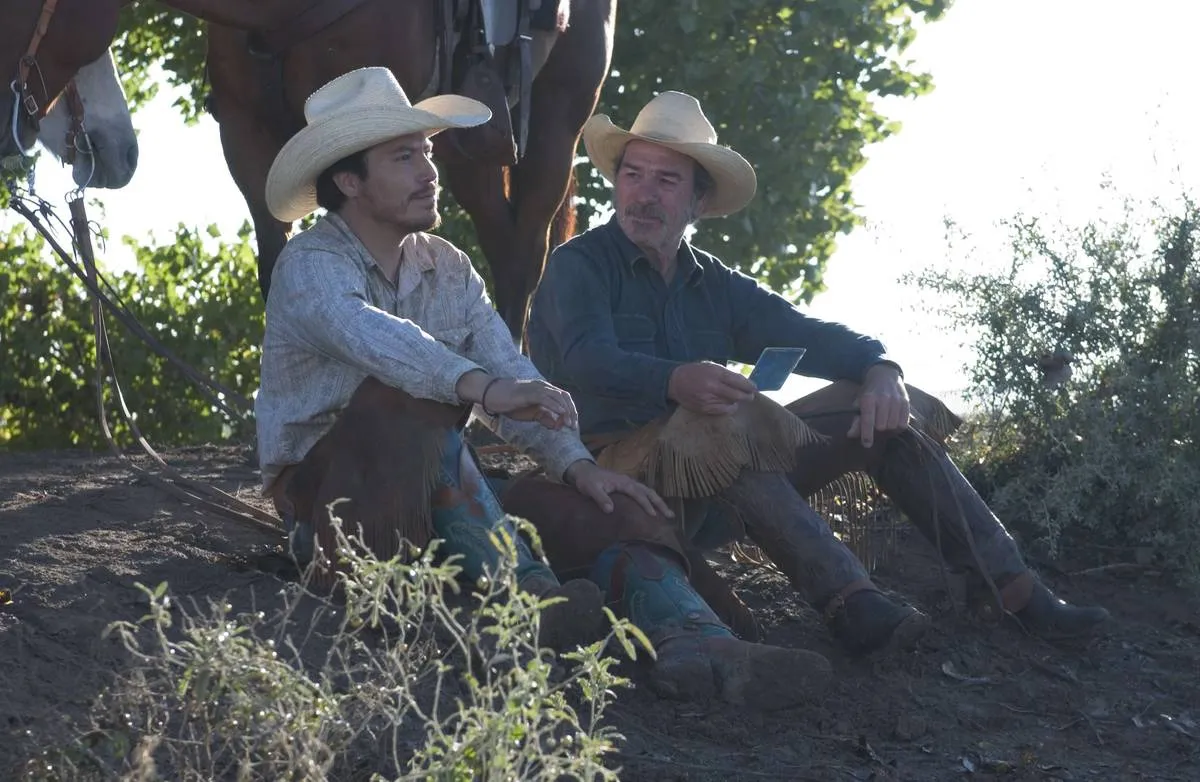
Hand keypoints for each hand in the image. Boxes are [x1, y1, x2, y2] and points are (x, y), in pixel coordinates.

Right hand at [457, 371, 578, 430]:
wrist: (493, 395)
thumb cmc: (510, 403)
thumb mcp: (530, 414)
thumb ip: (544, 418)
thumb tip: (556, 425)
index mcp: (544, 390)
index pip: (563, 398)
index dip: (571, 411)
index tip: (572, 424)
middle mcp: (543, 386)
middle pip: (564, 397)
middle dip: (572, 412)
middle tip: (573, 426)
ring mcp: (536, 388)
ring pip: (558, 397)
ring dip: (565, 411)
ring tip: (568, 424)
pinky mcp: (529, 393)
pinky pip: (546, 399)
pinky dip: (555, 406)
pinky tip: (560, 415)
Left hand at [564, 459, 674, 517]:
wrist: (583, 471)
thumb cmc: (587, 481)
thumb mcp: (590, 489)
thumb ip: (600, 498)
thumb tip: (610, 510)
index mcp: (623, 482)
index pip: (638, 494)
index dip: (646, 505)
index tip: (654, 515)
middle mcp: (629, 481)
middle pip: (649, 492)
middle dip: (660, 503)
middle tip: (671, 515)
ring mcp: (629, 483)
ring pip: (648, 491)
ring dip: (658, 501)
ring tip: (668, 513)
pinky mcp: (626, 486)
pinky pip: (642, 492)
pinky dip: (651, 499)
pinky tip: (654, 508)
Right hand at [667, 361, 756, 415]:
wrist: (674, 382)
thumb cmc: (695, 371)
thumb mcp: (711, 366)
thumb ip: (726, 374)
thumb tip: (744, 382)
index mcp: (715, 373)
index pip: (737, 381)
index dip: (748, 386)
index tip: (755, 388)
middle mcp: (712, 387)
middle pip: (736, 395)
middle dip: (746, 396)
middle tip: (751, 396)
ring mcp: (708, 399)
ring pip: (730, 404)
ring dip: (736, 402)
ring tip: (738, 399)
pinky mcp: (704, 408)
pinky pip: (722, 411)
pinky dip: (729, 408)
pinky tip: (729, 405)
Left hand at [847, 363, 909, 447]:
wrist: (884, 375)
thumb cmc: (869, 392)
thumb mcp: (859, 403)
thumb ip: (856, 420)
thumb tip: (850, 435)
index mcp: (868, 399)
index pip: (868, 420)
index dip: (867, 434)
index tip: (866, 444)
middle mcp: (883, 399)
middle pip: (881, 426)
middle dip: (877, 430)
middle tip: (875, 426)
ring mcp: (896, 400)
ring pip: (893, 426)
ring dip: (888, 428)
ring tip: (884, 422)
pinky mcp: (906, 403)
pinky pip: (903, 424)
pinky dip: (898, 426)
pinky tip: (892, 421)